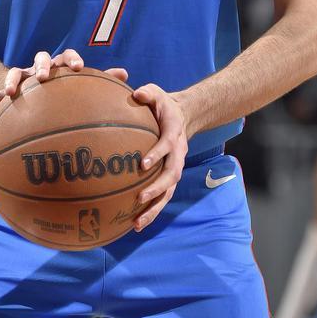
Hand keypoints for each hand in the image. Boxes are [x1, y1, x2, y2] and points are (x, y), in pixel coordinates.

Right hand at [0, 50, 128, 118]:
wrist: (34, 94)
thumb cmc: (64, 93)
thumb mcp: (81, 88)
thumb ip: (101, 81)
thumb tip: (126, 75)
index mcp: (60, 66)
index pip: (67, 56)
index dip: (72, 59)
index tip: (78, 68)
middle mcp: (41, 68)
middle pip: (41, 58)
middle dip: (42, 65)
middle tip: (44, 76)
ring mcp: (23, 78)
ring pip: (16, 71)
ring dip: (13, 80)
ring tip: (12, 92)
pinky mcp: (7, 92)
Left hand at [131, 83, 187, 231]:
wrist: (182, 116)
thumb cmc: (163, 105)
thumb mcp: (157, 93)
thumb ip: (148, 92)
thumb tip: (136, 94)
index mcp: (174, 135)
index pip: (167, 146)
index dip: (156, 154)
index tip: (142, 164)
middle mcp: (177, 155)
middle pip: (171, 176)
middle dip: (156, 189)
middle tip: (139, 198)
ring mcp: (175, 168)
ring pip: (168, 193)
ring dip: (154, 209)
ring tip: (137, 224)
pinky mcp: (169, 178)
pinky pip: (162, 198)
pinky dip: (151, 212)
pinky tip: (135, 225)